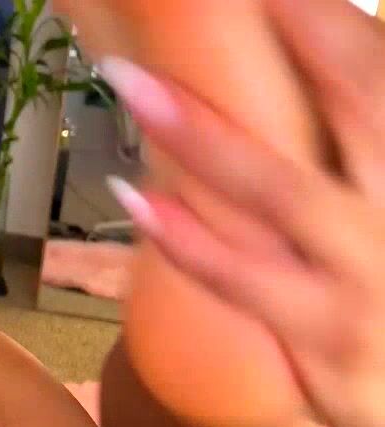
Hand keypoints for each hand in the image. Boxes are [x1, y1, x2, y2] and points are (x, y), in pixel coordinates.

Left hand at [98, 0, 384, 426]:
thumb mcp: (379, 206)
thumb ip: (352, 146)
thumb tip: (317, 73)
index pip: (378, 79)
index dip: (329, 23)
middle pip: (359, 104)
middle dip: (298, 33)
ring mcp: (369, 275)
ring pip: (280, 191)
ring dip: (199, 133)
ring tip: (127, 82)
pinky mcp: (325, 335)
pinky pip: (242, 279)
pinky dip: (186, 239)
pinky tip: (136, 199)